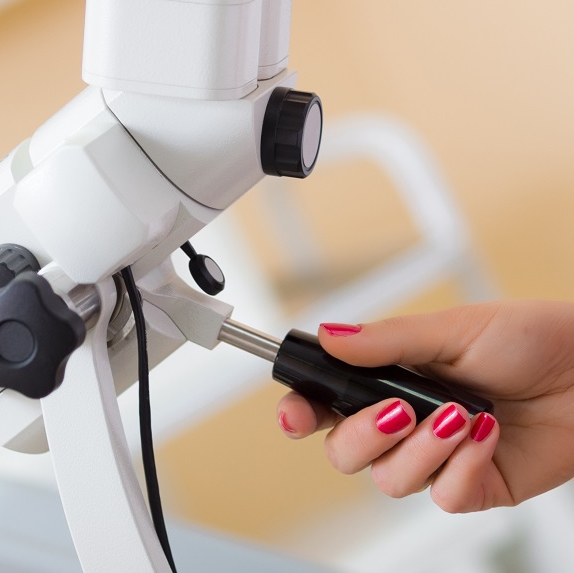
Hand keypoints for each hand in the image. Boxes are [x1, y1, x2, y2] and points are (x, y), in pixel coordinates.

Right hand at [276, 301, 573, 512]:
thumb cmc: (531, 341)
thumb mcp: (451, 329)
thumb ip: (386, 341)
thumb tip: (329, 337)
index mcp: (388, 380)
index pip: (325, 405)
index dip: (300, 413)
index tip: (295, 414)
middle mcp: (405, 422)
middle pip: (345, 453)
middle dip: (362, 436)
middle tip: (396, 410)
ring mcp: (438, 457)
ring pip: (390, 479)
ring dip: (421, 449)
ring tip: (458, 415)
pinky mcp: (475, 486)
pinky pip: (444, 497)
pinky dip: (461, 466)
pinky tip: (485, 434)